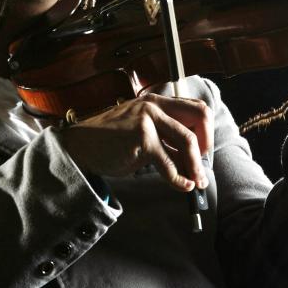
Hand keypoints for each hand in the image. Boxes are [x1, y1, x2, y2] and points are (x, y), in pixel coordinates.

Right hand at [60, 94, 213, 192]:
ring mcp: (147, 119)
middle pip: (200, 117)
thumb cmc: (110, 143)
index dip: (206, 131)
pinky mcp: (141, 138)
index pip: (196, 108)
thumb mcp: (142, 133)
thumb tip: (191, 162)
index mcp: (156, 101)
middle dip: (207, 144)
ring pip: (187, 141)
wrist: (81, 147)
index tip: (202, 152)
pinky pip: (168, 163)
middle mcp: (154, 105)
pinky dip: (178, 179)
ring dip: (196, 166)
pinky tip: (181, 186)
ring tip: (197, 183)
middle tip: (201, 167)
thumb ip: (165, 141)